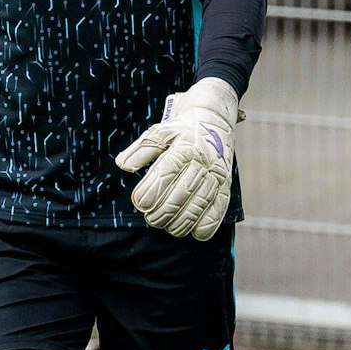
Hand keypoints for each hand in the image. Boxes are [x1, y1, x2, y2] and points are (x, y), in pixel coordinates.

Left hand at [115, 77, 239, 239]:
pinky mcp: (226, 185)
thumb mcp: (158, 132)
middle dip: (163, 212)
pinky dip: (207, 224)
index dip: (151, 191)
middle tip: (151, 218)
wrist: (215, 117)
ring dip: (181, 221)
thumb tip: (123, 165)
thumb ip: (140, 150)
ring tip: (167, 226)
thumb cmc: (181, 128)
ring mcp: (217, 174)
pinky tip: (193, 232)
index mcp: (184, 146)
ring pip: (199, 204)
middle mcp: (202, 161)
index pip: (166, 173)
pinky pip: (219, 209)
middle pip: (182, 193)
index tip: (139, 203)